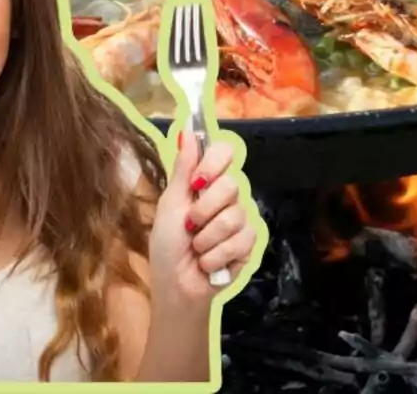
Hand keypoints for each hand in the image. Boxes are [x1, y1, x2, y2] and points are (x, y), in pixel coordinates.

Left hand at [147, 129, 256, 310]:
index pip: (225, 152)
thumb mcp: (171, 204)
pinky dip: (217, 256)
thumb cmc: (167, 245)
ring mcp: (241, 220)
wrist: (176, 285)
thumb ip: (183, 168)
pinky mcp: (249, 245)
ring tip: (197, 249)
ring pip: (235, 216)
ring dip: (207, 239)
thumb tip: (187, 130)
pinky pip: (241, 241)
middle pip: (230, 185)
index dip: (214, 163)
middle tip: (190, 226)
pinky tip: (209, 263)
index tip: (198, 180)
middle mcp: (228, 197)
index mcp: (207, 182)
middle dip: (203, 211)